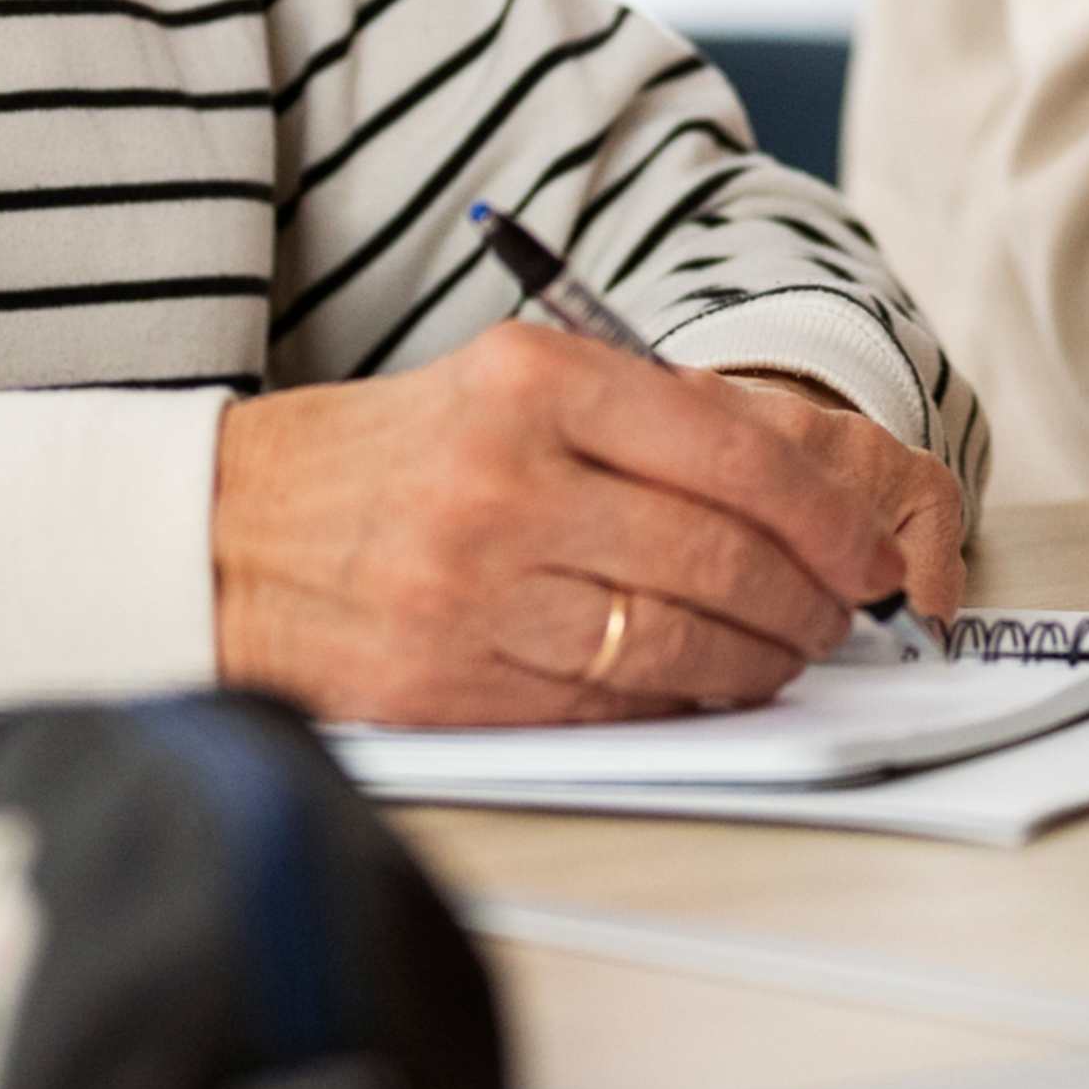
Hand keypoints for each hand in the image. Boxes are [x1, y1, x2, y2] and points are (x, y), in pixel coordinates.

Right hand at [209, 325, 937, 724]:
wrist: (219, 534)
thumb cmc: (391, 457)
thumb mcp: (503, 384)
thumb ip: (639, 417)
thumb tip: (798, 494)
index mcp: (532, 383)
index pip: (733, 451)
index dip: (826, 516)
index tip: (869, 552)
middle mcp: (505, 482)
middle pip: (721, 558)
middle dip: (809, 599)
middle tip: (840, 613)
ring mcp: (472, 592)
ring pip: (678, 643)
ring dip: (760, 660)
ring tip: (785, 652)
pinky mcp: (448, 685)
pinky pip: (609, 705)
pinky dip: (677, 701)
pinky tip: (701, 686)